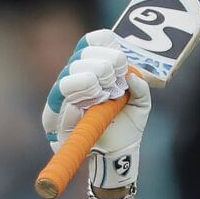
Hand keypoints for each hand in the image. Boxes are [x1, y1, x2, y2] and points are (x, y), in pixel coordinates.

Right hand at [43, 31, 151, 192]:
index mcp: (92, 70)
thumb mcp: (141, 104)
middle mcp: (75, 80)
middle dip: (101, 62)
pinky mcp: (58, 120)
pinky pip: (60, 104)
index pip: (89, 44)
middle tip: (116, 75)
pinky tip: (89, 101)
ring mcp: (64, 99)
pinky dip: (75, 100)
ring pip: (66, 77)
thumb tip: (132, 76)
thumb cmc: (127, 126)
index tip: (120, 55)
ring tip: (104, 89)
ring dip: (88, 77)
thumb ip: (141, 87)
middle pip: (79, 57)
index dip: (102, 43)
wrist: (118, 155)